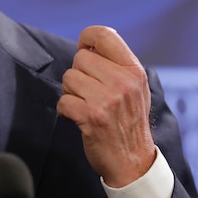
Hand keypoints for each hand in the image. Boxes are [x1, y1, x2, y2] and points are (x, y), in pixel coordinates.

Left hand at [57, 26, 155, 187]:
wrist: (133, 162)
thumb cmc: (128, 122)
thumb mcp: (134, 87)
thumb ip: (116, 64)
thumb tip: (88, 42)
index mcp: (134, 70)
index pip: (105, 34)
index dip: (87, 38)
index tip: (85, 50)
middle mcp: (123, 82)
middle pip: (80, 57)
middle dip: (79, 74)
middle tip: (90, 92)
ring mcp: (107, 100)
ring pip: (69, 78)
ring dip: (71, 93)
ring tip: (87, 105)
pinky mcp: (91, 117)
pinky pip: (63, 101)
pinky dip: (66, 110)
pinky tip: (79, 118)